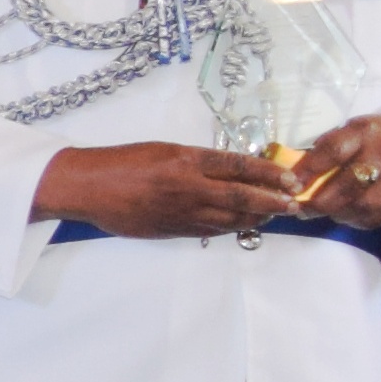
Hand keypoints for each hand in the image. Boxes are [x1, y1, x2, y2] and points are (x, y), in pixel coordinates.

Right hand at [32, 141, 304, 239]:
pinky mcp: (171, 230)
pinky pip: (210, 230)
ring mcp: (181, 212)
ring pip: (230, 219)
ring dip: (257, 218)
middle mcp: (188, 187)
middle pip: (242, 197)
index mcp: (186, 161)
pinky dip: (231, 228)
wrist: (85, 188)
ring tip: (274, 216)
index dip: (269, 173)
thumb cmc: (120, 163)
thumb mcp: (162, 151)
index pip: (239, 166)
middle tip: (294, 204)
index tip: (290, 178)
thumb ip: (196, 161)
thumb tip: (229, 170)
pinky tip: (243, 226)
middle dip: (273, 201)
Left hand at [291, 113, 380, 228]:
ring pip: (362, 206)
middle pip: (347, 186)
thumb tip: (293, 172)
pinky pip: (377, 216)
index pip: (333, 152)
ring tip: (322, 212)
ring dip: (335, 213)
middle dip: (318, 202)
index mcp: (364, 132)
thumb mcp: (352, 129)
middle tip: (300, 208)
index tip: (289, 186)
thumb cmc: (378, 134)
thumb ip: (325, 148)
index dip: (307, 172)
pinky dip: (355, 220)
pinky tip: (344, 214)